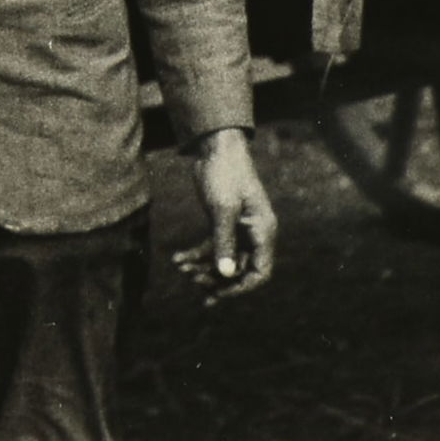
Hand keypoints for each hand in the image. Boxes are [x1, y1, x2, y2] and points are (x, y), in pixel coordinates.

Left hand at [186, 127, 275, 296]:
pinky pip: (211, 247)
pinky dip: (195, 253)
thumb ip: (224, 242)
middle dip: (215, 278)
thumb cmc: (225, 174)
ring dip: (202, 268)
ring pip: (222, 260)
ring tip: (181, 268)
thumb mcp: (223, 209)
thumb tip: (225, 274)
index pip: (260, 272)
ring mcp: (238, 229)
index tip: (217, 293)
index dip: (241, 288)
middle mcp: (253, 234)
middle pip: (238, 270)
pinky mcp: (222, 223)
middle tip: (192, 280)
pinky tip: (177, 258)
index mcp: (263, 232)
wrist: (215, 147)